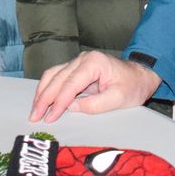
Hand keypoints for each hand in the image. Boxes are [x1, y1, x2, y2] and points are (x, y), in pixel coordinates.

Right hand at [29, 50, 161, 122]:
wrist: (140, 75)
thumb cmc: (132, 86)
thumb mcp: (119, 98)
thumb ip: (95, 104)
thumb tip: (71, 108)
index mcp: (94, 63)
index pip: (70, 83)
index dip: (58, 102)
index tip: (50, 117)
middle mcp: (83, 59)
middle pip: (57, 78)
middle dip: (44, 98)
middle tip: (34, 116)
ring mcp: (78, 62)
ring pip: (53, 74)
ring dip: (42, 92)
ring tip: (35, 110)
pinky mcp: (77, 68)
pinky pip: (57, 76)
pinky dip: (48, 88)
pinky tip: (42, 99)